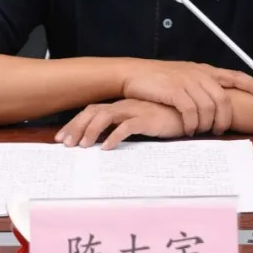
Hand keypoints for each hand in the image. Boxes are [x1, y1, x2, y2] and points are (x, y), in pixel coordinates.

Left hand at [55, 100, 185, 149]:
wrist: (189, 112)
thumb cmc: (163, 119)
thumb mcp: (139, 123)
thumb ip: (122, 128)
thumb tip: (101, 142)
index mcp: (121, 105)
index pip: (91, 111)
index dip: (75, 123)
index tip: (63, 138)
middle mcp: (125, 105)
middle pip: (93, 112)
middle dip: (77, 127)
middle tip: (66, 144)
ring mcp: (135, 110)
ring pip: (106, 117)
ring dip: (92, 131)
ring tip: (83, 146)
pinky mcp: (147, 118)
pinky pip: (126, 126)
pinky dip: (114, 136)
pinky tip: (107, 147)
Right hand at [121, 61, 252, 136]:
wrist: (134, 73)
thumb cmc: (159, 78)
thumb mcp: (184, 76)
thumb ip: (201, 85)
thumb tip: (216, 101)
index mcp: (203, 70)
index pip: (232, 75)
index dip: (250, 83)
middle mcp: (198, 74)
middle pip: (223, 98)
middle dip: (225, 118)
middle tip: (220, 130)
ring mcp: (186, 81)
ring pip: (208, 107)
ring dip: (207, 124)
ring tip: (201, 131)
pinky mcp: (173, 91)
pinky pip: (191, 111)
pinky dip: (192, 123)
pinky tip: (189, 128)